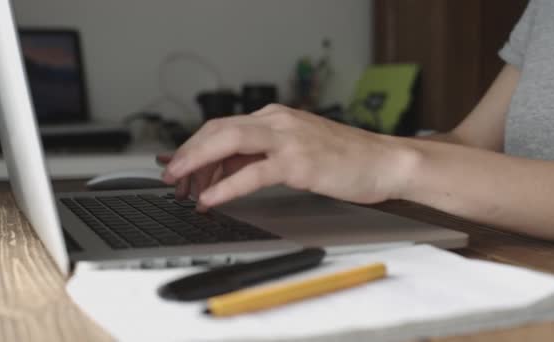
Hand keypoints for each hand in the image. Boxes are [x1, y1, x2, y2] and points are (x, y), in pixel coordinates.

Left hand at [161, 104, 417, 209]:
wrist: (384, 161)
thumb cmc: (344, 159)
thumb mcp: (296, 152)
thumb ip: (260, 157)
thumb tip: (222, 173)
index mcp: (276, 118)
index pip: (223, 127)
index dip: (195, 147)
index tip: (178, 165)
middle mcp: (278, 122)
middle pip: (218, 130)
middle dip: (187, 153)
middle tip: (169, 175)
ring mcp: (288, 139)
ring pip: (228, 142)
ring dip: (196, 163)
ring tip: (179, 185)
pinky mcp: (299, 162)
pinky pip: (252, 172)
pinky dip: (225, 186)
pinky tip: (210, 198)